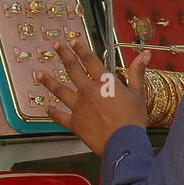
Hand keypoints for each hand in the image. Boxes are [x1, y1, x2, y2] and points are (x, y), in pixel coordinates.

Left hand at [35, 38, 149, 156]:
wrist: (124, 143)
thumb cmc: (133, 120)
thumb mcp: (138, 94)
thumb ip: (137, 72)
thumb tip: (144, 54)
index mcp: (104, 83)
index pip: (90, 60)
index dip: (80, 49)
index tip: (73, 41)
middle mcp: (88, 91)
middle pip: (72, 69)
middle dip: (63, 55)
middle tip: (56, 46)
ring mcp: (79, 107)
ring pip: (59, 90)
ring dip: (48, 80)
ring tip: (39, 74)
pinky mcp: (74, 123)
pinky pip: (59, 116)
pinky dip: (52, 112)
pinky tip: (47, 107)